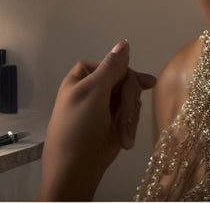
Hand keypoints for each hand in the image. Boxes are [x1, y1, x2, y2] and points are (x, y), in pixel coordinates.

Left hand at [37, 40, 155, 200]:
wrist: (76, 168)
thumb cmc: (78, 126)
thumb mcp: (93, 93)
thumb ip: (112, 68)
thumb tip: (124, 42)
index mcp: (83, 76)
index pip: (113, 65)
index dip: (124, 77)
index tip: (132, 89)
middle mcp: (95, 87)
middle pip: (126, 82)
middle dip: (129, 102)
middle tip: (126, 120)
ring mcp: (106, 105)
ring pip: (132, 99)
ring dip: (130, 117)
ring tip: (123, 135)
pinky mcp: (116, 121)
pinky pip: (133, 114)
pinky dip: (131, 126)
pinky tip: (124, 138)